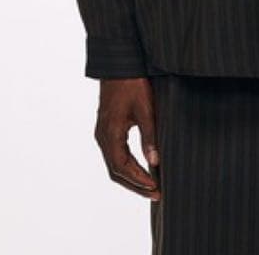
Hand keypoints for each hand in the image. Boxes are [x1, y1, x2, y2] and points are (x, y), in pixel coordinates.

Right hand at [94, 77, 161, 200]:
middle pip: (116, 171)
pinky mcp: (107, 128)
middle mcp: (102, 137)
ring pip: (114, 164)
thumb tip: (155, 162)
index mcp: (110, 134)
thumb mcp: (146, 109)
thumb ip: (149, 136)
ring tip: (150, 186)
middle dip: (136, 185)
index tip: (156, 188)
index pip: (123, 167)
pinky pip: (114, 154)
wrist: (118, 63)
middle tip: (156, 194)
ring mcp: (103, 133)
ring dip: (131, 177)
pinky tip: (140, 168)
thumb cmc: (132, 83)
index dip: (140, 180)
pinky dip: (127, 166)